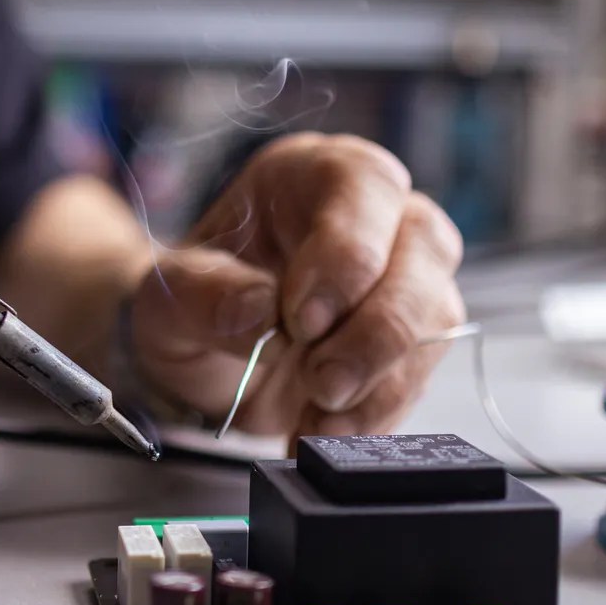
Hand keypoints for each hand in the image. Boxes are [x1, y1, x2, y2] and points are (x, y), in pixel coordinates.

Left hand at [129, 133, 466, 438]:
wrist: (204, 360)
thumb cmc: (194, 304)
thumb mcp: (168, 297)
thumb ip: (205, 296)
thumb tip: (262, 310)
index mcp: (312, 176)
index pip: (363, 185)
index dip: (345, 253)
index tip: (302, 320)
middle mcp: (375, 215)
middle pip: (424, 245)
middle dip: (378, 327)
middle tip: (322, 383)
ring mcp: (406, 277)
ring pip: (437, 313)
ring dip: (382, 380)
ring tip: (316, 417)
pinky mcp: (415, 340)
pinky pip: (423, 374)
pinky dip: (380, 412)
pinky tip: (327, 428)